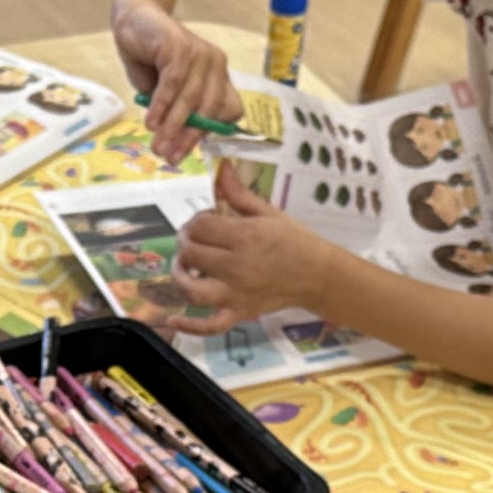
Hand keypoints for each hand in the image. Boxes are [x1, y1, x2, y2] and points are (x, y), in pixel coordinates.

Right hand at [117, 3, 243, 156]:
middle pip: (208, 108)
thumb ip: (175, 110)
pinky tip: (151, 122)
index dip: (205, 133)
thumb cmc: (150, 58)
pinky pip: (172, 83)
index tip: (184, 153)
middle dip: (187, 137)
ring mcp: (200, 53)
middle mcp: (215, 63)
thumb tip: (177, 143)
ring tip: (158, 145)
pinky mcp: (180, 47)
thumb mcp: (165, 90)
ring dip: (172, 126)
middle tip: (169, 156)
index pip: (224, 110)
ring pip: (189, 98)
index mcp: (218, 74)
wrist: (133, 19)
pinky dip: (161, 105)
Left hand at [170, 160, 334, 320]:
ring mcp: (235, 294)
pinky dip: (191, 326)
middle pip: (191, 254)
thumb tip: (221, 166)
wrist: (318, 275)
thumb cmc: (294, 240)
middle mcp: (236, 266)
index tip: (206, 221)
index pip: (201, 226)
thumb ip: (238, 193)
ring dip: (180, 276)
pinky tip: (174, 319)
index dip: (196, 220)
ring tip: (184, 267)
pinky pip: (210, 326)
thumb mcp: (268, 212)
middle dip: (186, 243)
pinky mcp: (238, 313)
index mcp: (244, 236)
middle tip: (195, 240)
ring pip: (191, 289)